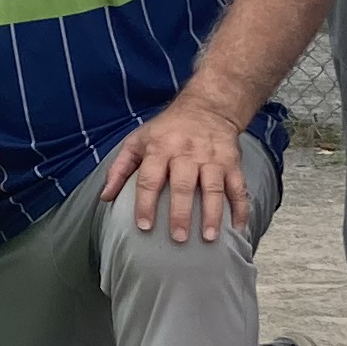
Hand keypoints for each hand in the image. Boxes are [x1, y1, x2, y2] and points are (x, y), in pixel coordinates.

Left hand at [97, 104, 254, 243]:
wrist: (207, 107)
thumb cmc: (166, 130)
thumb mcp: (137, 140)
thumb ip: (119, 168)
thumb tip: (105, 197)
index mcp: (160, 148)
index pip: (150, 178)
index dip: (145, 203)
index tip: (144, 226)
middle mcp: (186, 153)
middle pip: (183, 185)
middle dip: (180, 212)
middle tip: (178, 238)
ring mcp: (212, 158)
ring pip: (213, 187)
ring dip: (212, 213)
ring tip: (209, 237)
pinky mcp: (232, 162)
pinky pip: (238, 187)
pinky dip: (241, 208)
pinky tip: (239, 228)